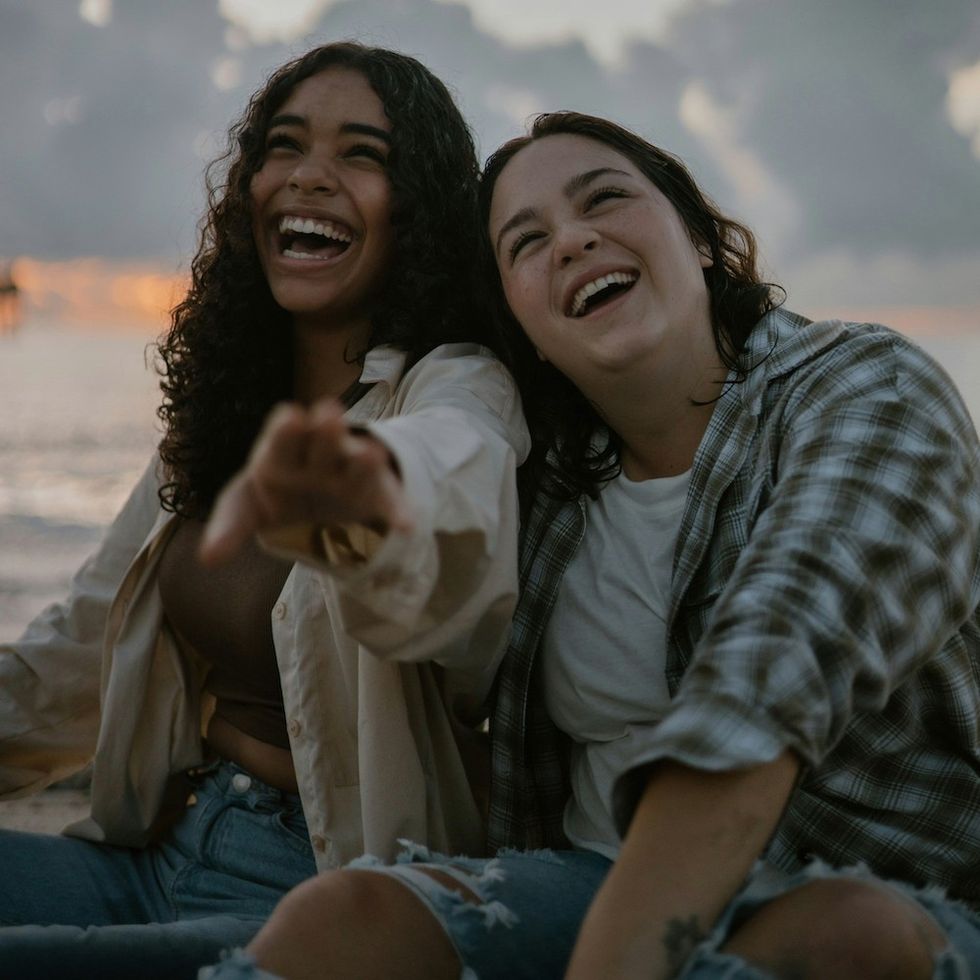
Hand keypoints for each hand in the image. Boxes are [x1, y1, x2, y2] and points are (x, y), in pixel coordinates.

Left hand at [199, 399, 412, 564]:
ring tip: (370, 453)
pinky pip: (388, 503)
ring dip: (362, 458)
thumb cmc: (277, 493)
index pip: (282, 438)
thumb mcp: (247, 505)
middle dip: (326, 429)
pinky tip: (406, 525)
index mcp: (281, 454)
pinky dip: (398, 512)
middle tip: (328, 413)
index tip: (291, 417)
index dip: (286, 430)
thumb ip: (229, 526)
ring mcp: (349, 475)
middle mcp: (318, 457)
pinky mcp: (375, 495)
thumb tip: (207, 559)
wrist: (320, 499)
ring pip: (357, 463)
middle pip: (322, 441)